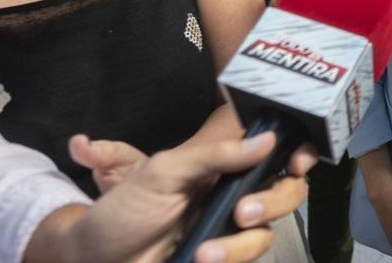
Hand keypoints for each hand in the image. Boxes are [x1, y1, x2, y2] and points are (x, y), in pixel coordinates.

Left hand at [26, 131, 317, 262]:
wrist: (94, 261)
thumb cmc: (122, 211)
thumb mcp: (162, 172)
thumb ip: (214, 155)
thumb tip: (268, 140)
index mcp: (221, 166)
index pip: (273, 153)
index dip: (297, 154)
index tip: (297, 163)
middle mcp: (232, 196)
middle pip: (285, 193)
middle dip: (274, 202)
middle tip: (242, 214)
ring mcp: (228, 233)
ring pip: (265, 236)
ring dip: (239, 247)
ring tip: (203, 256)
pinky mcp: (221, 261)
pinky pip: (246, 261)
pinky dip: (229, 261)